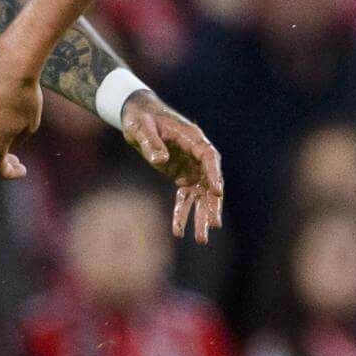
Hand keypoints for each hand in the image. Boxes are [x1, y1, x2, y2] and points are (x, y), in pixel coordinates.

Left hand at [119, 90, 223, 242]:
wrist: (136, 115)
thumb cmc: (141, 118)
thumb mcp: (142, 128)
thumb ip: (151, 143)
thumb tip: (161, 160)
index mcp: (192, 138)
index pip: (209, 157)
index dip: (214, 175)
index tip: (218, 193)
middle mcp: (196, 154)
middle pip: (209, 182)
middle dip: (211, 205)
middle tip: (213, 225)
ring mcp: (190, 166)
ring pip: (199, 194)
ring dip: (199, 215)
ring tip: (201, 239)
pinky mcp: (180, 175)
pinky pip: (184, 197)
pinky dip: (181, 213)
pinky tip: (178, 231)